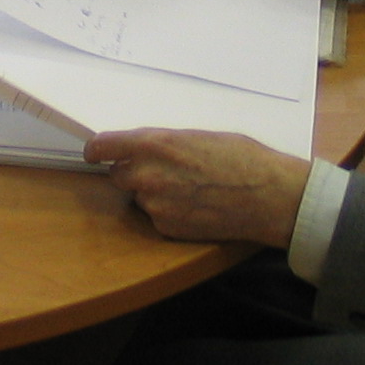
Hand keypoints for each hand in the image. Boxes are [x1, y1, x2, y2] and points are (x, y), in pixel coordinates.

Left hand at [86, 128, 309, 248]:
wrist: (269, 197)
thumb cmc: (243, 159)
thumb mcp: (199, 137)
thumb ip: (165, 143)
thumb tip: (148, 148)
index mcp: (154, 145)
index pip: (103, 146)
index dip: (97, 150)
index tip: (95, 152)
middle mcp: (147, 175)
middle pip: (118, 175)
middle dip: (132, 172)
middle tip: (160, 171)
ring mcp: (155, 204)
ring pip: (139, 197)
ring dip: (152, 193)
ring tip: (188, 189)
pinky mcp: (167, 228)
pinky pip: (156, 217)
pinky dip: (168, 212)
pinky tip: (195, 206)